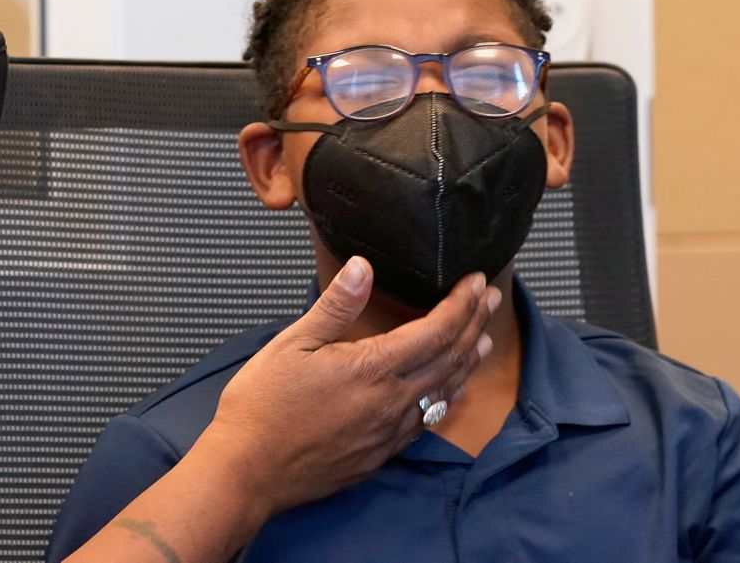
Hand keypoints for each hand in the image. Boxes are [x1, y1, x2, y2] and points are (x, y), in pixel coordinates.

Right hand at [193, 257, 496, 517]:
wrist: (248, 472)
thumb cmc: (261, 409)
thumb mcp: (292, 344)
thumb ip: (335, 306)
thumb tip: (362, 268)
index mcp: (372, 369)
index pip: (436, 330)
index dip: (461, 304)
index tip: (475, 282)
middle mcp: (391, 402)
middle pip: (450, 358)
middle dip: (474, 325)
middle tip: (490, 300)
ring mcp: (389, 432)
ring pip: (445, 392)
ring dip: (468, 361)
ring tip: (484, 340)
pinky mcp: (381, 453)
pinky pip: (427, 422)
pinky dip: (447, 398)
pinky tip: (450, 391)